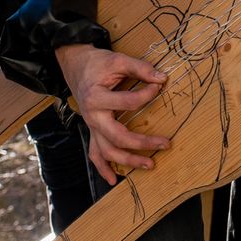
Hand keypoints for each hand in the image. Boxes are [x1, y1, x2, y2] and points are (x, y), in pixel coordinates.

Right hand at [55, 44, 170, 183]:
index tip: (158, 87)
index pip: (127, 102)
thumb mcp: (118, 60)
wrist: (75, 66)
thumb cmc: (97, 64)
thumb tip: (161, 78)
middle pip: (118, 136)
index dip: (146, 94)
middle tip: (164, 143)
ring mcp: (92, 127)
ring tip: (149, 164)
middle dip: (142, 143)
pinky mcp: (93, 131)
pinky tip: (113, 180)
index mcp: (97, 98)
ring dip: (128, 161)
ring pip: (107, 151)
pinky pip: (95, 154)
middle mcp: (92, 117)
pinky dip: (103, 168)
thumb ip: (140, 68)